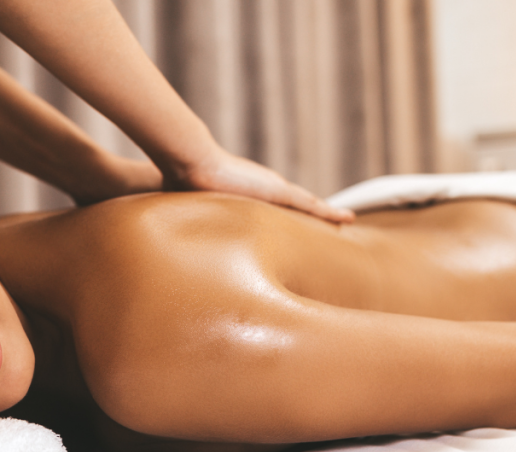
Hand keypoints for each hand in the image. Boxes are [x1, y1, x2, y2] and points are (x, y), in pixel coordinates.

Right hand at [168, 146, 354, 223]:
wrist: (189, 163)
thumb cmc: (183, 181)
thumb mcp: (193, 205)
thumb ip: (191, 213)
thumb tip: (169, 225)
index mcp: (247, 195)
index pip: (274, 206)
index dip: (289, 214)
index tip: (300, 222)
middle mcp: (263, 190)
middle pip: (295, 204)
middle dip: (312, 214)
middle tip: (330, 223)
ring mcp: (272, 189)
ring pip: (307, 205)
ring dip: (325, 213)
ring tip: (346, 221)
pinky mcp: (278, 191)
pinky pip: (310, 205)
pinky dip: (328, 212)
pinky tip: (345, 219)